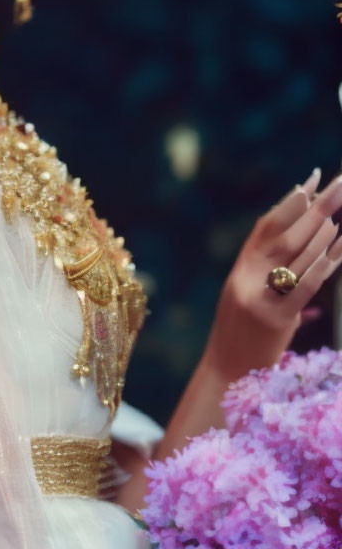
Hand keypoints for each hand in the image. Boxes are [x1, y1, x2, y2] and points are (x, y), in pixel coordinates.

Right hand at [204, 168, 341, 381]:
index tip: (309, 180)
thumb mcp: (253, 303)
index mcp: (239, 270)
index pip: (264, 227)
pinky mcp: (274, 319)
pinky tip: (337, 250)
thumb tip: (311, 268)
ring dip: (320, 232)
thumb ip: (272, 281)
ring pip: (293, 256)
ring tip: (338, 214)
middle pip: (283, 234)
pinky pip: (302, 286)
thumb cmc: (244, 341)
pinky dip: (322, 265)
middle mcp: (245, 278)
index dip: (288, 202)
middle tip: (338, 184)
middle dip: (314, 207)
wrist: (226, 377)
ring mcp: (258, 297)